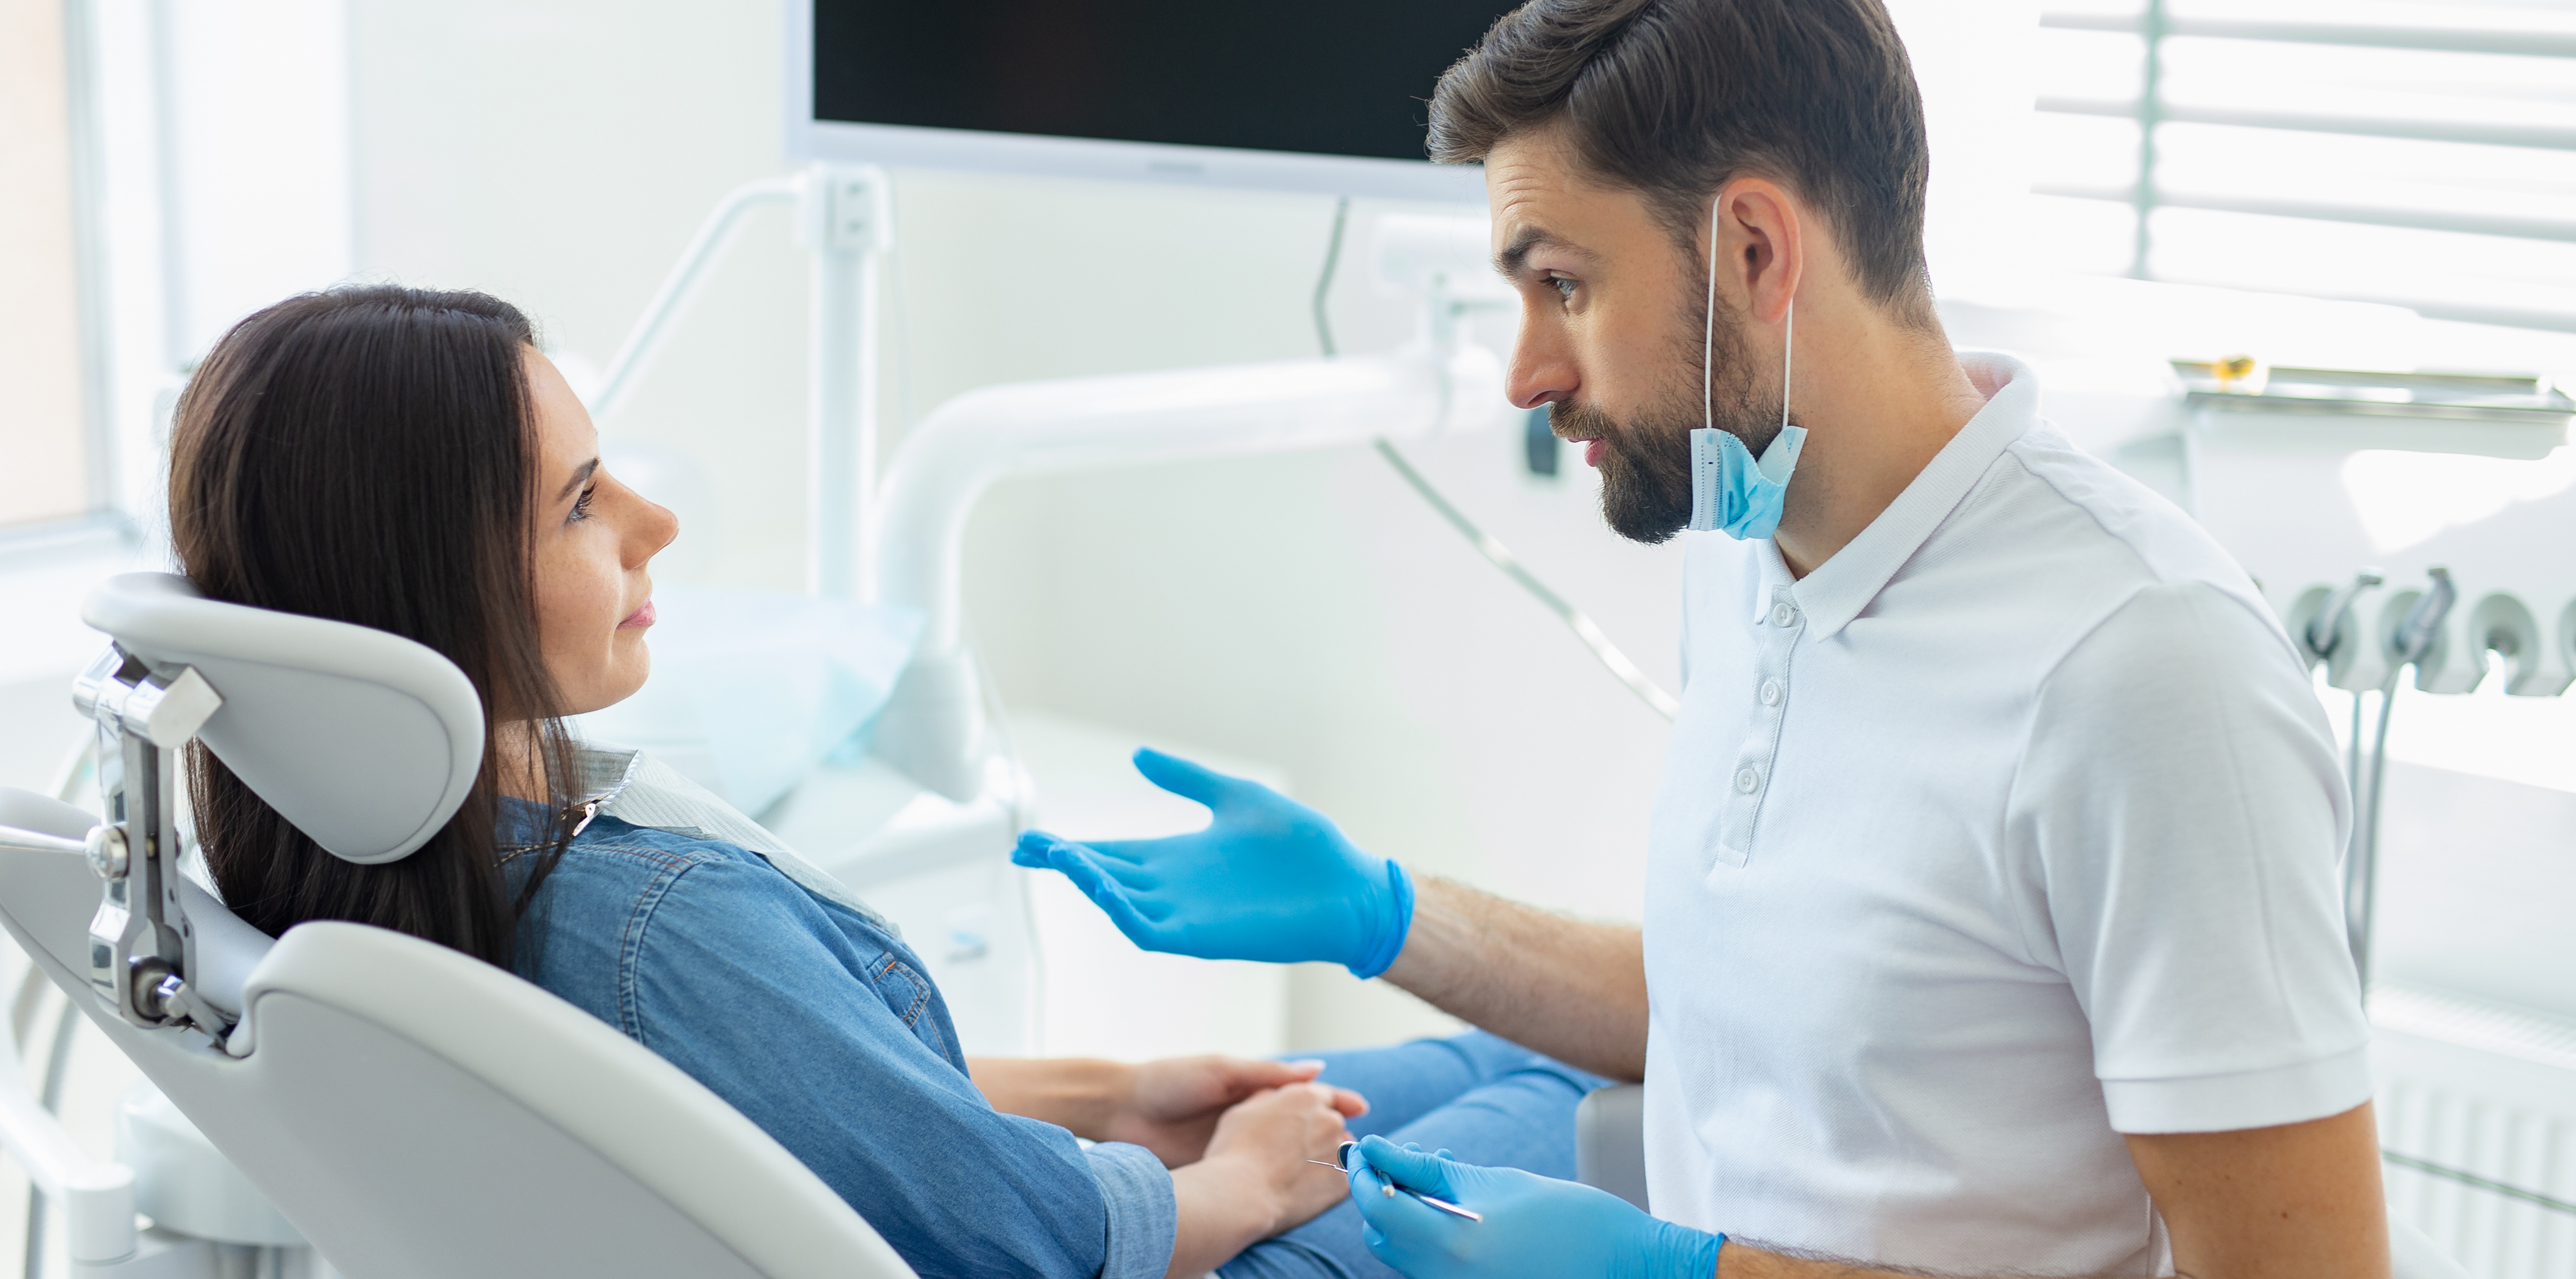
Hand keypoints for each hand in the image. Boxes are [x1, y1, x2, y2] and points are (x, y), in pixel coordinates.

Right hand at [1013, 748, 1414, 976]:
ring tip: (1062, 856)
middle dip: (1065, 864)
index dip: (1070, 850)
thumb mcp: (1235, 797)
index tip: (1030, 842)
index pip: (1110, 854)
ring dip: (1088, 883)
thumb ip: (1187, 780)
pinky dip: (1123, 912)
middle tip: (1029, 849)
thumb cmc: (1301, 846)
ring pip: (1118, 903)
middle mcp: (1172, 889)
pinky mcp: (1202, 937)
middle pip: (1103, 877)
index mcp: (1176, 859)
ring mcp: (1184, 914)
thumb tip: (1139, 756)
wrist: (1347, 885)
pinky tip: (1106, 887)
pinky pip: (1150, 930)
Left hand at [1104, 1056, 1368, 1166]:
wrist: (1121, 1110)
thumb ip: (1266, 1075)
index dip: (1332, 1100)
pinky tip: (1299, 1188)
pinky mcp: (1217, 1164)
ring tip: (1339, 1170)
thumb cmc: (1169, 1082)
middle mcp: (1246, 1115)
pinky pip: (1253, 1170)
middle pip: (1298, 1126)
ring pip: (1280, 1152)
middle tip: (1359, 1148)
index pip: (1301, 1093)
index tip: (1362, 1109)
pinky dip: (1276, 1178)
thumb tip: (1315, 1069)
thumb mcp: (1222, 1072)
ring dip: (1307, 1160)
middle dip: (1328, 1134)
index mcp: (1249, 1088)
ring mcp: (1233, 1141)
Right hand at [1202, 1083, 1368, 1232]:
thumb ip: (1270, 1098)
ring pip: (1341, 1151)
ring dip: (1327, 1156)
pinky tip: (1305, 1189)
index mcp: (1307, 1097)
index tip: (1314, 1118)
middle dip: (1320, 1132)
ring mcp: (1340, 1153)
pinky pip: (1341, 1178)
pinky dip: (1328, 1182)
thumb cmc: (1234, 1151)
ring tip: (1298, 1173)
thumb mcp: (1243, 1110)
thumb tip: (1280, 1099)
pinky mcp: (1342, 1184)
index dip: (1316, 1108)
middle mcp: (1330, 1120)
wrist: (1241, 1194)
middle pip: (1333, 1122)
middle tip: (1293, 1153)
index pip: (1324, 1096)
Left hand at [1346, 1135, 1722, 1278]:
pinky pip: (1427, 1265)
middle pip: (1381, 1232)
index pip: (1375, 1204)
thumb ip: (1428, 1170)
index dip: (1363, 1171)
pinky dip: (1427, 1233)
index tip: (1365, 1146)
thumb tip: (1379, 1150)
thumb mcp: (1494, 1182)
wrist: (1620, 1263)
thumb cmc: (1568, 1217)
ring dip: (1405, 1211)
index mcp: (1449, 1243)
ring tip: (1441, 1175)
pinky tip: (1456, 1205)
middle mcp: (1444, 1277)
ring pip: (1401, 1250)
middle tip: (1407, 1158)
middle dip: (1382, 1191)